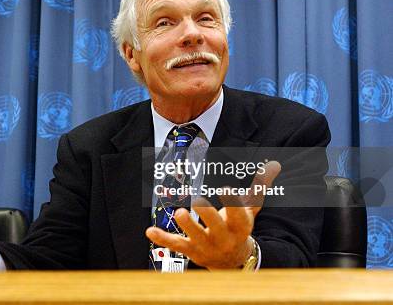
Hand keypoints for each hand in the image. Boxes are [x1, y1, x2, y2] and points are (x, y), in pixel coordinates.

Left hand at [146, 161, 280, 268]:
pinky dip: (163, 239)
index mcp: (240, 226)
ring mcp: (206, 246)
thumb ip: (259, 186)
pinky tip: (150, 231)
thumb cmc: (239, 227)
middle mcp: (224, 238)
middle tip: (198, 201)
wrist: (232, 261)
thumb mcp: (251, 208)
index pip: (239, 215)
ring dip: (187, 226)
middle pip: (217, 227)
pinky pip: (176, 245)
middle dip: (208, 215)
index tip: (227, 188)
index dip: (233, 203)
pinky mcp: (190, 251)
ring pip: (195, 237)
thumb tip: (274, 163)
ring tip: (178, 213)